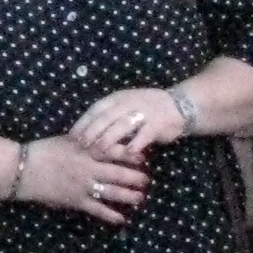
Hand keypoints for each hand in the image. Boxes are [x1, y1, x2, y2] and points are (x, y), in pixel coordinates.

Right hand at [19, 131, 152, 225]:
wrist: (22, 169)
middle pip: (117, 173)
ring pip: (110, 192)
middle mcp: (87, 168)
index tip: (143, 158)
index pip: (113, 151)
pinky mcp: (74, 200)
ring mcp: (82, 185)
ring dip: (127, 196)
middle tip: (147, 180)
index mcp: (85, 150)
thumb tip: (102, 136)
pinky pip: (96, 209)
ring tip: (140, 198)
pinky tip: (121, 219)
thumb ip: (85, 140)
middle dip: (134, 177)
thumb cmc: (43, 151)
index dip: (130, 155)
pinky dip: (110, 215)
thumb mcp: (66, 140)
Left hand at [72, 88, 186, 160]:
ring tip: (99, 150)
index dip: (83, 122)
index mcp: (118, 98)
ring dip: (109, 138)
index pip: (96, 109)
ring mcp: (144, 112)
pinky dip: (136, 143)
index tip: (72, 136)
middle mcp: (129, 102)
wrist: (180, 105)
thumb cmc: (147, 109)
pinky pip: (144, 134)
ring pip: (122, 125)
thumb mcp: (125, 106)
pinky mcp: (157, 123)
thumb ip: (109, 117)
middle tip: (81, 145)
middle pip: (106, 117)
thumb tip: (85, 132)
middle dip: (92, 131)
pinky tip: (128, 154)